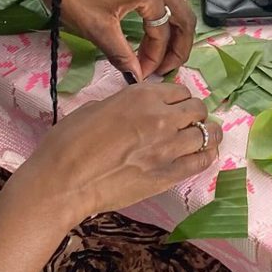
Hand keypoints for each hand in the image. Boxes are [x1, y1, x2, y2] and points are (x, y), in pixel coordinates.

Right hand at [23, 81, 222, 223]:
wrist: (64, 181)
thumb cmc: (68, 141)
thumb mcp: (94, 108)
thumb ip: (121, 105)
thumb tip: (130, 110)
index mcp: (141, 96)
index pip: (178, 90)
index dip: (178, 98)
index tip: (176, 105)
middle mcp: (161, 117)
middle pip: (197, 109)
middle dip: (196, 113)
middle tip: (190, 121)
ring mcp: (168, 148)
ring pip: (206, 134)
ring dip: (208, 133)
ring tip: (207, 137)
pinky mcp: (168, 175)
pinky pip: (200, 162)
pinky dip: (206, 156)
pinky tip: (205, 155)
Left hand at [57, 0, 194, 79]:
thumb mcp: (98, 29)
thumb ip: (122, 56)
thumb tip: (137, 78)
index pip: (163, 34)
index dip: (155, 60)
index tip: (141, 76)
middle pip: (183, 17)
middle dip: (178, 47)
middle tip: (165, 70)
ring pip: (172, 7)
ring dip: (168, 33)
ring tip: (154, 56)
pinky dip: (158, 19)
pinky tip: (145, 34)